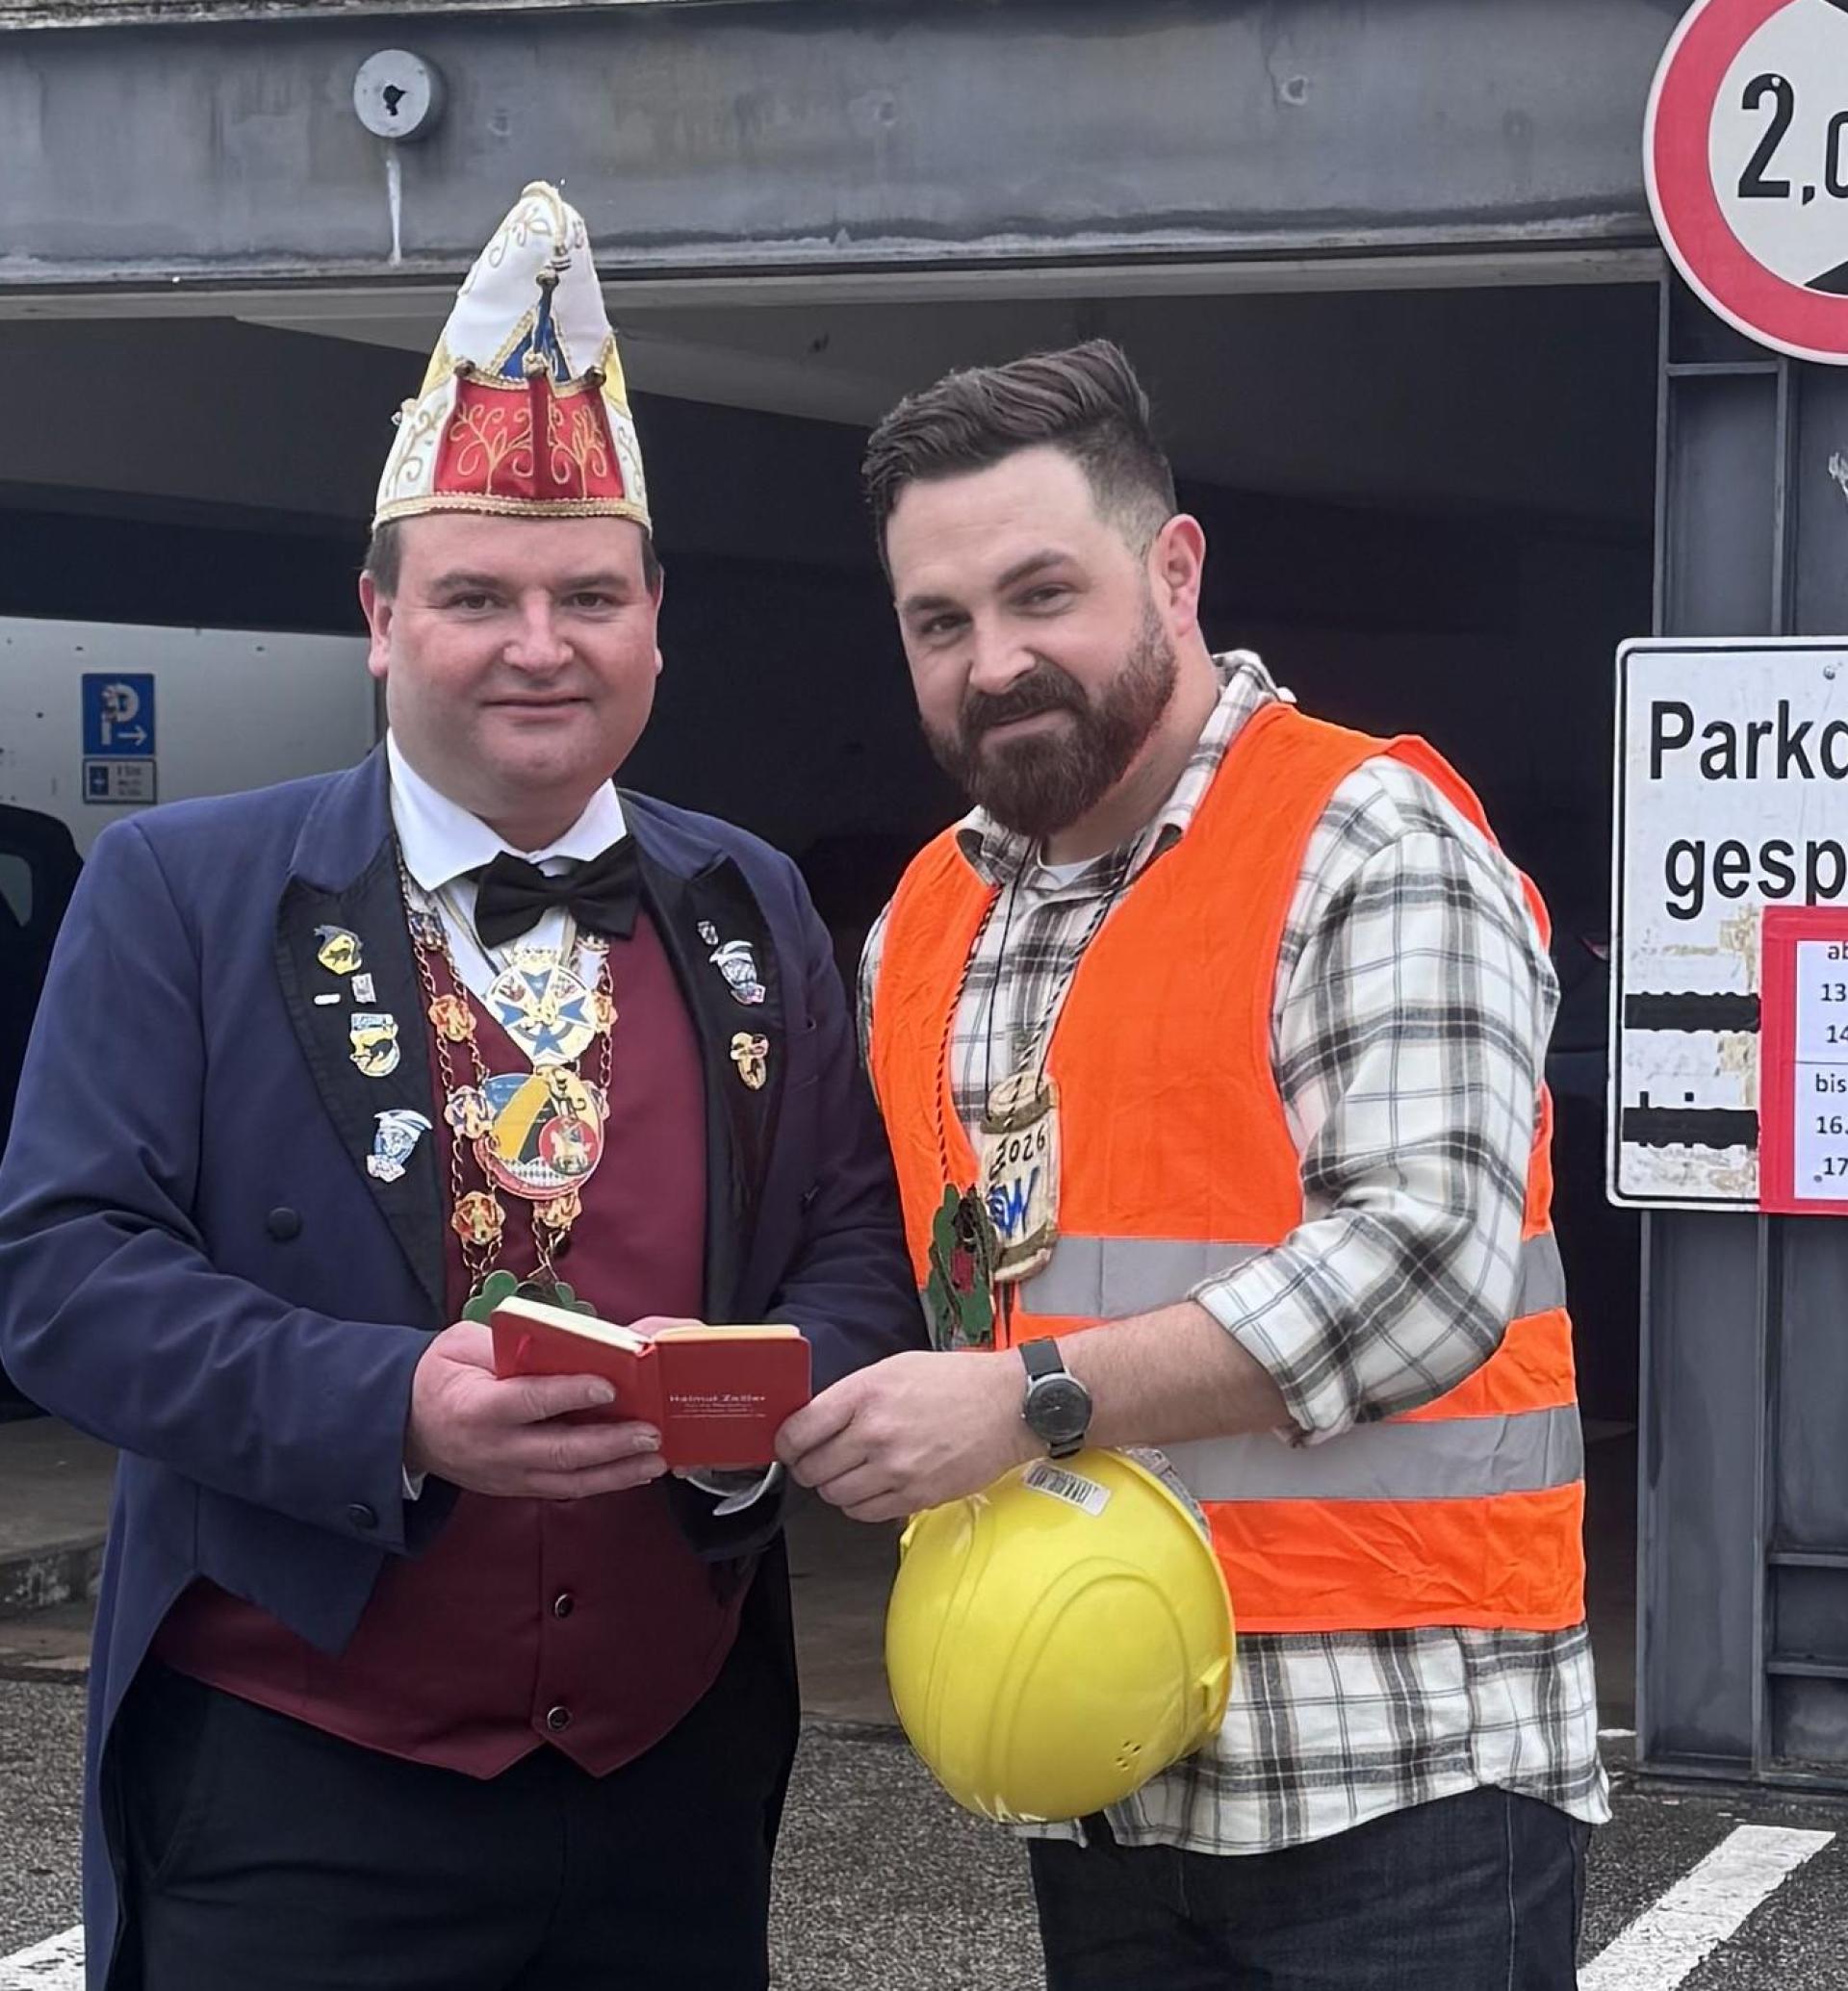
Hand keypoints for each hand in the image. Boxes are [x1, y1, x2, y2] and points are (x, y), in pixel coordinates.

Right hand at [404, 1321, 666, 1499]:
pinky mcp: (517, 1487)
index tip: (608, 1387)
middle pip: (558, 1451)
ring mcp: (506, 1475)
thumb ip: (509, 1344)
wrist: (405, 1425)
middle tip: (650, 1433)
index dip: (569, 1395)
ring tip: (656, 1460)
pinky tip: (633, 1471)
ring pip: (569, 1480)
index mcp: (475, 1407)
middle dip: (610, 1444)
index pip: (528, 1401)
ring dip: (617, 1472)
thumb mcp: (462, 1345)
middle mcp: (494, 1449)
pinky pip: (565, 1488)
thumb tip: (566, 1342)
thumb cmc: (440, 1376)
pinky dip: (603, 1482)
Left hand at [774, 1350, 1037, 1522]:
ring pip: (835, 1496)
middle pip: (812, 1468)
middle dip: (808, 1467)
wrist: (1009, 1406)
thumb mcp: (895, 1368)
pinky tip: (870, 1487)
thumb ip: (853, 1394)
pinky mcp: (915, 1496)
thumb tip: (815, 1421)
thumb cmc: (955, 1382)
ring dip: (834, 1487)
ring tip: (848, 1473)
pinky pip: (864, 1513)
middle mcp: (876, 1432)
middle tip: (815, 1461)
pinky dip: (858, 1505)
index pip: (800, 1430)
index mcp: (866, 1393)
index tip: (787, 1446)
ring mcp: (896, 1469)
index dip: (785, 1443)